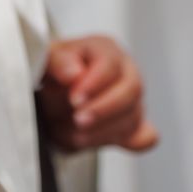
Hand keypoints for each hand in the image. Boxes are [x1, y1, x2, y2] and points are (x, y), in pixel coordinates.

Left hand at [38, 35, 157, 152]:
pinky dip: (133, 142)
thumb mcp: (46, 60)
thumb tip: (75, 74)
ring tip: (75, 133)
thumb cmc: (54, 72)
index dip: (93, 84)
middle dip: (104, 109)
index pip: (110, 64)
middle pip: (132, 89)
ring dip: (103, 130)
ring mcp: (133, 99)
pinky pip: (146, 136)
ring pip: (134, 116)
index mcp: (105, 49)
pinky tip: (112, 141)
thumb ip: (58, 62)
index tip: (74, 99)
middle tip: (78, 120)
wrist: (53, 95)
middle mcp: (126, 71)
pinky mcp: (134, 124)